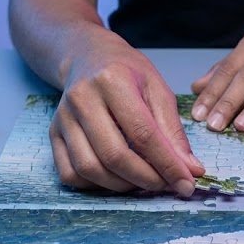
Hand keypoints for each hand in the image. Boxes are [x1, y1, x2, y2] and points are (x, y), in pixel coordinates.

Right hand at [50, 33, 204, 195]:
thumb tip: (190, 170)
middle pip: (114, 155)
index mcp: (112, 81)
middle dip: (146, 179)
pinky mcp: (53, 134)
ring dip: (122, 186)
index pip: (143, 134)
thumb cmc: (127, 72)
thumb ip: (173, 131)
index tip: (186, 182)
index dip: (167, 164)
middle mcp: (82, 99)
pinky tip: (116, 177)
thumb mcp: (158, 89)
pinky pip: (70, 173)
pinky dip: (95, 185)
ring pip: (90, 169)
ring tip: (144, 180)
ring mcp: (63, 118)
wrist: (89, 57)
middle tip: (167, 185)